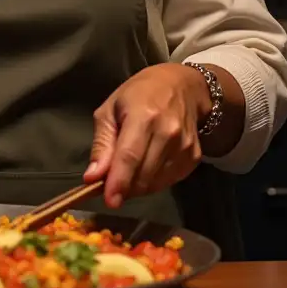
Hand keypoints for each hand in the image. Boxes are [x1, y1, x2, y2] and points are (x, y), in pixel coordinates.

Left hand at [83, 63, 211, 208]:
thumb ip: (101, 144)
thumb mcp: (110, 110)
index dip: (119, 182)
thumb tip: (92, 178)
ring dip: (137, 186)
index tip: (109, 201)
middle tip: (110, 183)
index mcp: (143, 116)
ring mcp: (185, 146)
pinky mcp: (194, 157)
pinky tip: (147, 166)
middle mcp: (168, 132)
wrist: (182, 86)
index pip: (130, 157)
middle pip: (143, 175)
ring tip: (128, 170)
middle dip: (124, 187)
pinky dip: (153, 182)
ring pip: (156, 183)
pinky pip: (169, 181)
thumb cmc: (139, 94)